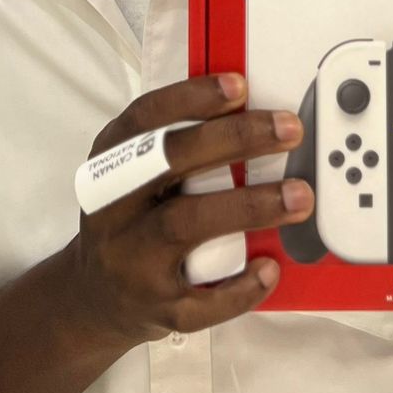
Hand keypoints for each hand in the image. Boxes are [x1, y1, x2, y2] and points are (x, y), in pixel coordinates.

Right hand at [67, 73, 309, 347]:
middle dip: (233, 139)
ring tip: (299, 196)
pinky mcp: (156, 308)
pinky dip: (240, 285)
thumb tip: (250, 113)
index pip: (144, 119)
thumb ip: (175, 148)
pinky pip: (201, 300)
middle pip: (169, 163)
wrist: (93, 299)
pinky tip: (270, 267)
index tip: (239, 85)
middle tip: (289, 129)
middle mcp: (114, 209)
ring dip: (248, 206)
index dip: (190, 98)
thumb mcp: (132, 177)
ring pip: (185, 225)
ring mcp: (132, 260)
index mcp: (109, 164)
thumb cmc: (131, 223)